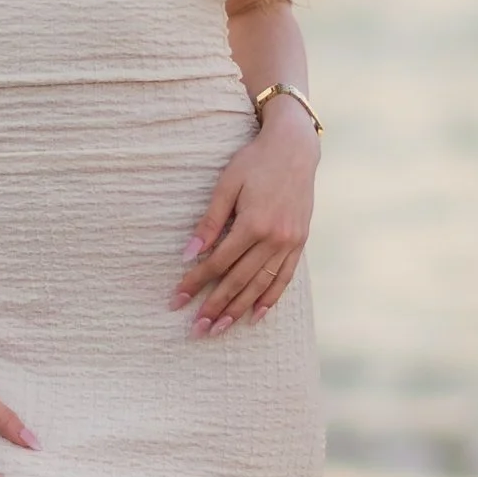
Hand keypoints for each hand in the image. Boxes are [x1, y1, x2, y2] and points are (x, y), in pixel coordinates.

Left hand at [173, 104, 317, 334]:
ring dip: (239, 309)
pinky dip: (270, 299)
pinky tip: (256, 316)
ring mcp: (290, 242)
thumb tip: (188, 255)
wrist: (295, 148)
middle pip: (238, 280)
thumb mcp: (226, 185)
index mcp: (253, 223)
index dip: (195, 282)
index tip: (177, 299)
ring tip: (219, 328)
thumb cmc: (255, 162)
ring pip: (261, 285)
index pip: (217, 262)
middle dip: (215, 306)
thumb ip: (208, 222)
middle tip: (196, 329)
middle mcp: (274, 238)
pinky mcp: (300, 242)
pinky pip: (285, 278)